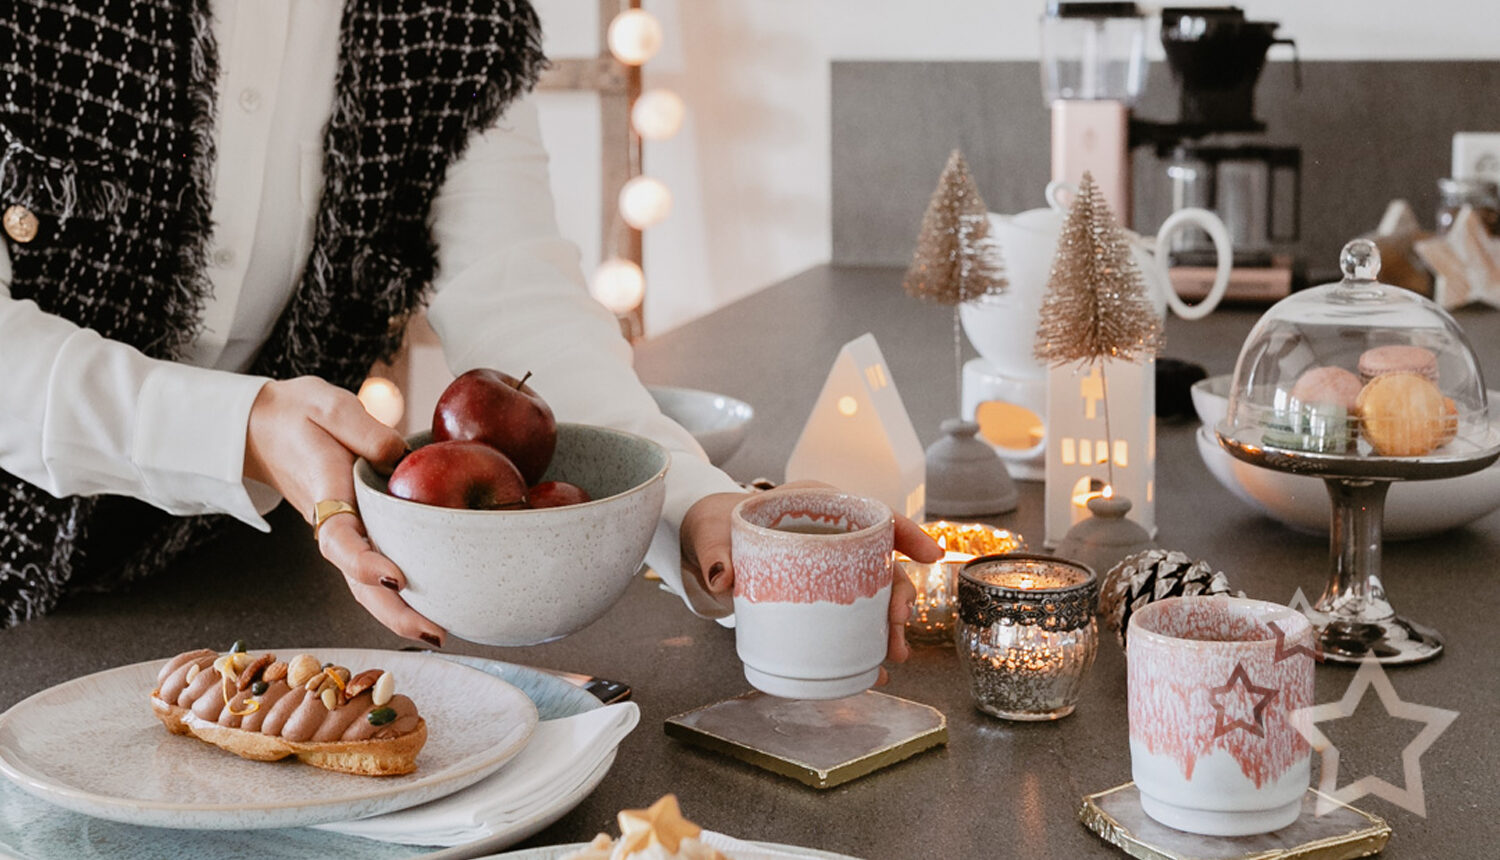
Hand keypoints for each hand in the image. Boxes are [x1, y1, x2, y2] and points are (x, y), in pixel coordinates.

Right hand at [243, 376, 444, 645]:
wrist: (262, 427)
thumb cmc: (298, 415)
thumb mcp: (328, 404)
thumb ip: (364, 429)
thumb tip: (400, 456)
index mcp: (326, 495)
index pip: (341, 539)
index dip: (365, 561)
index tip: (395, 575)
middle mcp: (333, 524)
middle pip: (357, 582)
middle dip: (394, 612)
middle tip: (434, 634)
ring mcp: (342, 533)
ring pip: (365, 586)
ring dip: (398, 613)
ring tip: (437, 635)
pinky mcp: (354, 532)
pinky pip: (372, 572)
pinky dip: (397, 595)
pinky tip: (429, 607)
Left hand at [680, 480, 941, 681]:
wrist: (707, 541)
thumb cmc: (717, 527)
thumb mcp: (713, 534)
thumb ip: (715, 553)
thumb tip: (721, 577)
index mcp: (816, 507)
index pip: (872, 515)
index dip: (907, 533)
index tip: (932, 554)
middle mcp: (831, 537)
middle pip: (879, 561)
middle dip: (897, 593)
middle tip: (897, 623)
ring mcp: (829, 567)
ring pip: (872, 592)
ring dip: (888, 624)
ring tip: (893, 654)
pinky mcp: (821, 595)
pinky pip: (851, 615)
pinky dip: (864, 641)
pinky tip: (873, 668)